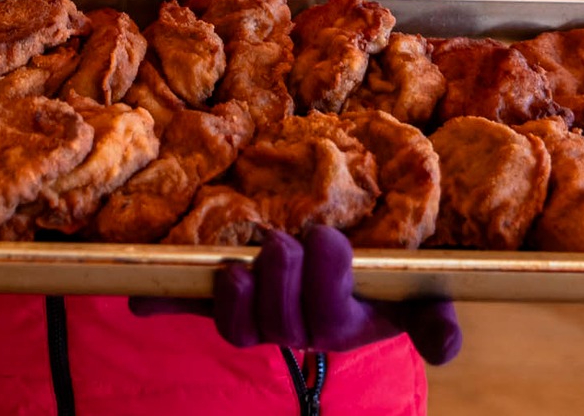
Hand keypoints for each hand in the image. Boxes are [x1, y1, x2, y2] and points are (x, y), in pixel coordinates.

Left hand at [130, 227, 460, 363]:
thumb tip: (446, 344)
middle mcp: (297, 324)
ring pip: (238, 324)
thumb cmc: (389, 285)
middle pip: (278, 321)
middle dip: (280, 280)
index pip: (327, 320)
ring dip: (234, 295)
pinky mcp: (227, 297)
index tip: (330, 239)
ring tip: (236, 262)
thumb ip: (432, 320)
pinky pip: (190, 306)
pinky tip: (137, 301)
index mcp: (344, 322)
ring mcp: (258, 315)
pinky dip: (162, 305)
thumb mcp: (418, 299)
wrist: (354, 282)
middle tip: (284, 239)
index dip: (323, 287)